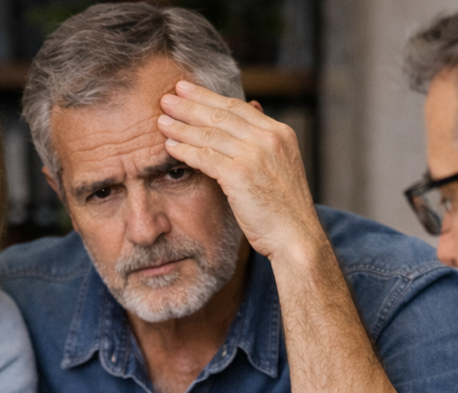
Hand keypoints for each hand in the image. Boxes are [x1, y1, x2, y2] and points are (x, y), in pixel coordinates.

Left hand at [158, 81, 324, 261]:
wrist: (296, 236)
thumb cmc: (285, 208)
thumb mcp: (281, 165)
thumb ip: (264, 140)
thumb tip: (253, 109)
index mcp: (280, 133)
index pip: (237, 107)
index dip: (208, 97)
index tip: (187, 90)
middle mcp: (269, 138)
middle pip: (220, 114)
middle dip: (190, 104)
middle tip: (166, 98)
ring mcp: (255, 154)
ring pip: (209, 133)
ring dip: (181, 126)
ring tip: (161, 121)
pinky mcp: (240, 174)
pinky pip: (204, 156)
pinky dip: (185, 150)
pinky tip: (170, 146)